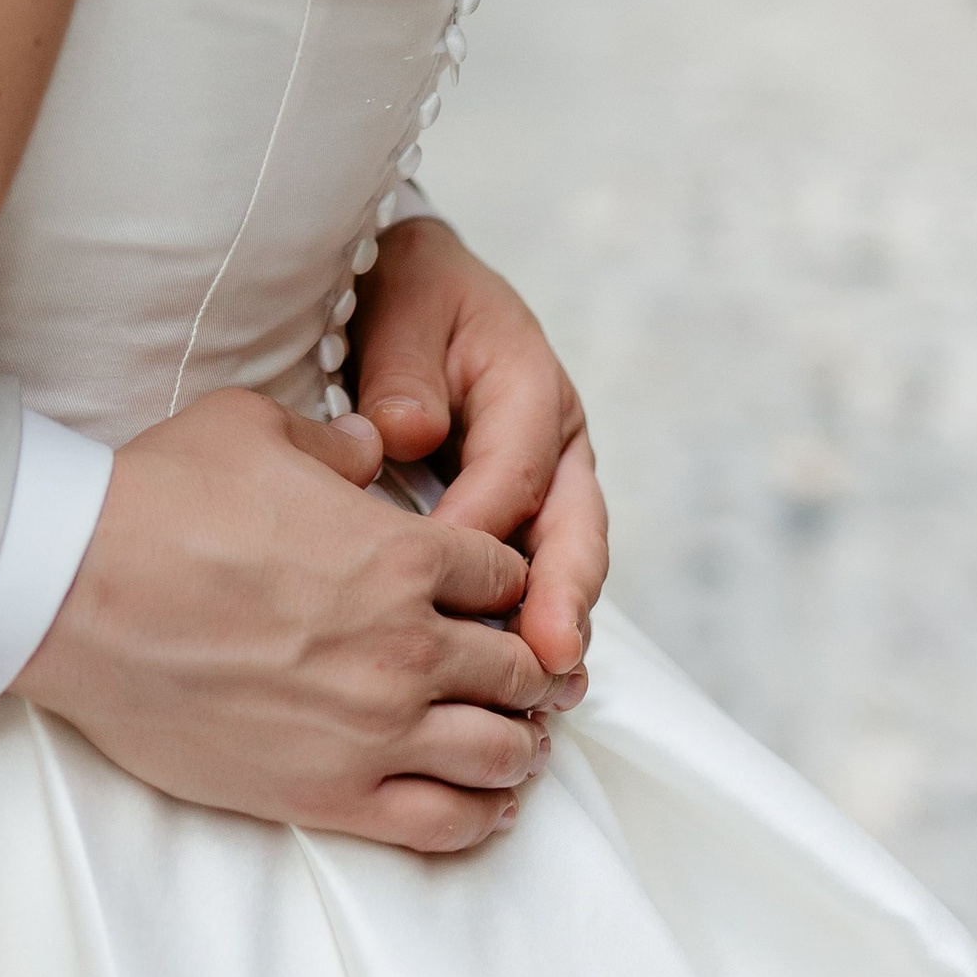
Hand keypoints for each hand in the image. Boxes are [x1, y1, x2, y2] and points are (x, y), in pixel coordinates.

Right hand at [14, 389, 556, 852]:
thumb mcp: (251, 427)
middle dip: (524, 667)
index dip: (503, 580)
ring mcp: (375, 731)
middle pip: (518, 671)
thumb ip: (331, 440)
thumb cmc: (158, 500)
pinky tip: (481, 801)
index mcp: (402, 555)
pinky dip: (479, 814)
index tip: (489, 592)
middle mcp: (408, 648)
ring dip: (515, 743)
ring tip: (508, 737)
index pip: (507, 577)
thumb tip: (368, 446)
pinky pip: (444, 824)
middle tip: (513, 671)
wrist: (76, 592)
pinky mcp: (329, 796)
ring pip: (501, 755)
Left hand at [353, 217, 603, 691]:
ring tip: (550, 692)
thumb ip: (404, 370)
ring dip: (559, 627)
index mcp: (531, 386)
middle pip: (571, 531)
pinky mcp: (524, 517)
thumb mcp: (405, 304)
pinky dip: (532, 625)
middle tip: (549, 661)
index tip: (442, 576)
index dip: (481, 525)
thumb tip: (404, 434)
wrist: (412, 284)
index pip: (513, 468)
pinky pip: (535, 574)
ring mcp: (547, 486)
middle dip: (562, 599)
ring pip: (563, 564)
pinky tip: (520, 682)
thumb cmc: (409, 294)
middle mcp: (555, 445)